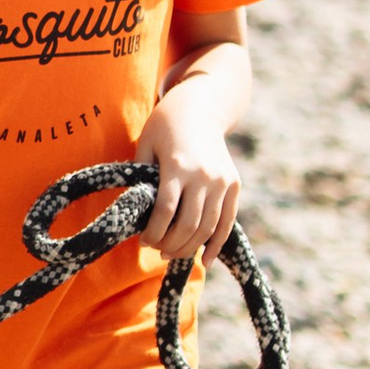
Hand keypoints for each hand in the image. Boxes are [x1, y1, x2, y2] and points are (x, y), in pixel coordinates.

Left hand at [134, 74, 241, 262]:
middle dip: (170, 244)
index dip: (153, 232)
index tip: (143, 241)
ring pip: (208, 227)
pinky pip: (227, 221)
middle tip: (157, 250)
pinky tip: (206, 260)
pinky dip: (217, 244)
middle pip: (188, 224)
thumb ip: (141, 177)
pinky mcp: (234, 184)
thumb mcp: (146, 144)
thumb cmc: (164, 126)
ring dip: (189, 247)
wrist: (201, 108)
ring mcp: (222, 181)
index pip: (165, 210)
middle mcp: (204, 175)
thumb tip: (136, 213)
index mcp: (178, 165)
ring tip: (172, 253)